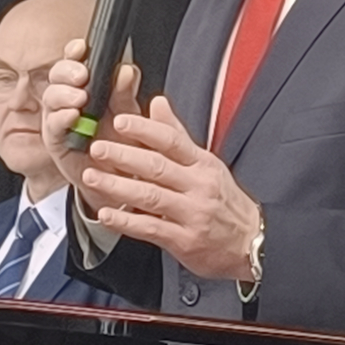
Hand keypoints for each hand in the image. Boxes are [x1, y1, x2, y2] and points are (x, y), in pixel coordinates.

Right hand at [42, 38, 141, 211]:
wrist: (117, 181)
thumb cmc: (122, 143)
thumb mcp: (129, 114)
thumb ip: (126, 93)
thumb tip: (127, 70)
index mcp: (87, 86)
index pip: (75, 62)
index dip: (75, 52)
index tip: (81, 47)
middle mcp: (69, 99)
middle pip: (58, 75)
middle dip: (68, 70)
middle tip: (81, 74)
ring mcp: (60, 119)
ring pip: (51, 97)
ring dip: (64, 93)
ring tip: (80, 97)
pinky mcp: (56, 142)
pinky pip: (53, 126)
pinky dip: (62, 119)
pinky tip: (72, 116)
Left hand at [80, 95, 259, 280]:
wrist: (251, 241)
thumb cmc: (224, 201)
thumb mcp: (207, 163)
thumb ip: (177, 134)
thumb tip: (157, 103)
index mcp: (203, 164)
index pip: (172, 141)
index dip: (145, 130)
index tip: (120, 121)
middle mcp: (198, 186)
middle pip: (157, 167)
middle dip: (123, 156)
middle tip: (97, 147)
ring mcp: (192, 214)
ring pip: (150, 196)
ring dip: (117, 186)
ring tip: (93, 177)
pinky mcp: (185, 240)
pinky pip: (151, 228)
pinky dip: (126, 221)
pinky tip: (106, 214)